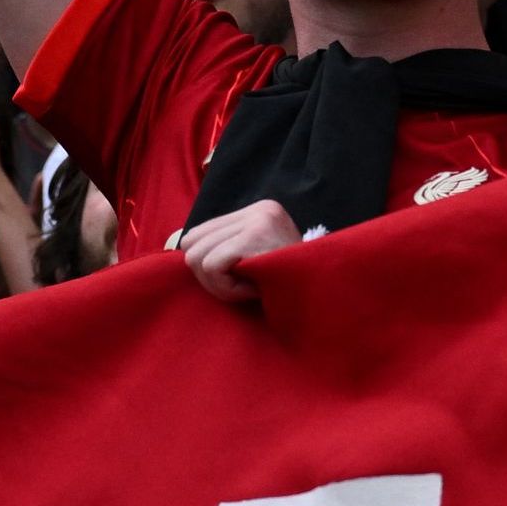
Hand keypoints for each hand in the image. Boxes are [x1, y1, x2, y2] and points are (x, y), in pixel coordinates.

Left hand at [173, 198, 303, 304]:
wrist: (326, 295)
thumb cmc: (289, 288)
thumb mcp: (256, 261)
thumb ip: (226, 250)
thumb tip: (180, 246)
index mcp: (258, 211)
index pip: (197, 234)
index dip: (207, 265)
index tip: (236, 279)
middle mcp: (258, 209)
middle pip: (191, 244)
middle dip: (209, 277)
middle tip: (240, 287)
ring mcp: (258, 221)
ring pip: (197, 257)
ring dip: (219, 286)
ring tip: (249, 288)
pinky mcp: (256, 237)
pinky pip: (212, 267)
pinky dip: (227, 289)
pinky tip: (252, 291)